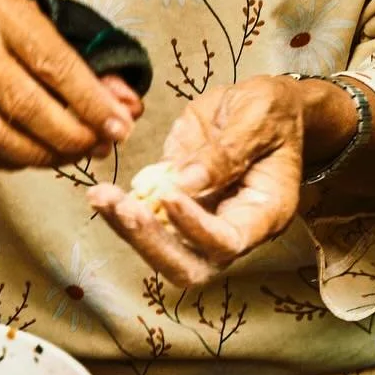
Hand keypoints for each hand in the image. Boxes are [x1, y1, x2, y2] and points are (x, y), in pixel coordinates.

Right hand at [0, 0, 142, 168]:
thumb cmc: (1, 28)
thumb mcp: (45, 26)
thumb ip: (89, 66)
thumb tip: (127, 108)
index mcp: (3, 11)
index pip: (53, 63)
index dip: (90, 102)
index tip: (119, 127)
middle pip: (25, 104)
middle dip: (71, 135)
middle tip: (99, 147)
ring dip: (44, 155)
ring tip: (72, 154)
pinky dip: (14, 160)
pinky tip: (37, 153)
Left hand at [88, 76, 316, 287]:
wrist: (263, 108)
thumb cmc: (272, 111)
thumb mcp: (258, 117)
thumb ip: (226, 151)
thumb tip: (186, 182)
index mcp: (266, 213)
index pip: (227, 241)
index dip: (194, 227)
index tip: (167, 194)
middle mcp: (234, 228)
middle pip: (190, 266)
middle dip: (151, 243)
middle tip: (123, 209)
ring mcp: (203, 222)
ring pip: (162, 250)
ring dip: (128, 228)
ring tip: (101, 197)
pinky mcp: (177, 207)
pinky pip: (148, 222)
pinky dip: (121, 212)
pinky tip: (102, 195)